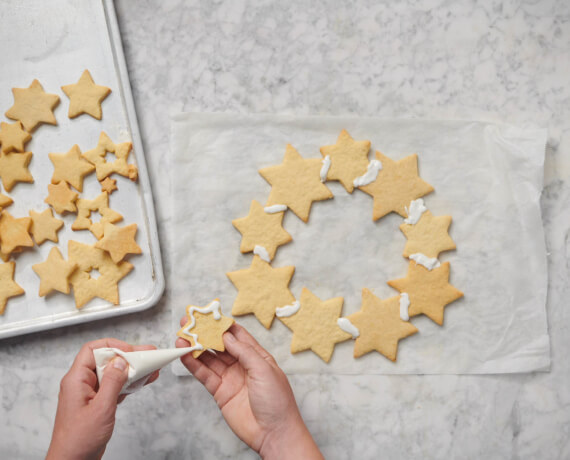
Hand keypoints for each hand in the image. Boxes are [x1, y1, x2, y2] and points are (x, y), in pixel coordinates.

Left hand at [46, 338, 158, 459]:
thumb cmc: (78, 440)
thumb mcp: (101, 408)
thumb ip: (113, 382)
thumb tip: (121, 361)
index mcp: (76, 380)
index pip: (92, 350)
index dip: (112, 346)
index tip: (131, 351)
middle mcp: (82, 383)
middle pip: (106, 360)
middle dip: (128, 356)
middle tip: (148, 354)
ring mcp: (90, 394)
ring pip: (113, 373)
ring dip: (132, 370)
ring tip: (151, 367)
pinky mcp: (98, 404)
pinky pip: (115, 386)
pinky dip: (129, 383)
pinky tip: (143, 381)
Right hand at [176, 321, 322, 459]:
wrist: (274, 432)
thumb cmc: (277, 401)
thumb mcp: (263, 369)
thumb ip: (244, 351)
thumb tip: (227, 335)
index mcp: (257, 356)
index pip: (237, 335)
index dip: (222, 324)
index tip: (208, 315)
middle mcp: (242, 364)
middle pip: (220, 345)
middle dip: (205, 333)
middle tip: (189, 323)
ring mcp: (230, 378)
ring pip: (209, 358)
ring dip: (195, 348)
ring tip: (182, 337)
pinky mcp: (220, 392)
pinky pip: (204, 375)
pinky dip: (193, 365)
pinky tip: (184, 355)